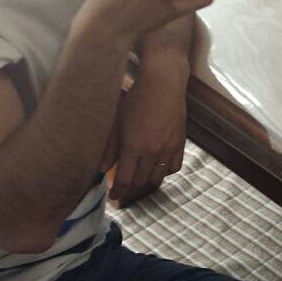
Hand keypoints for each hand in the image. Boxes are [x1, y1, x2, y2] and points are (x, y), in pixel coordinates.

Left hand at [108, 64, 186, 203]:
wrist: (163, 83)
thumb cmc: (135, 98)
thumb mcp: (116, 121)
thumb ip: (109, 147)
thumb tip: (101, 168)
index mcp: (133, 147)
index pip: (125, 179)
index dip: (118, 191)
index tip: (114, 197)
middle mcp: (152, 152)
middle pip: (141, 182)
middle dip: (131, 190)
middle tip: (124, 191)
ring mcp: (168, 148)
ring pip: (158, 177)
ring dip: (147, 183)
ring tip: (139, 183)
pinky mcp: (180, 142)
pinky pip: (175, 166)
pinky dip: (165, 172)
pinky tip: (158, 168)